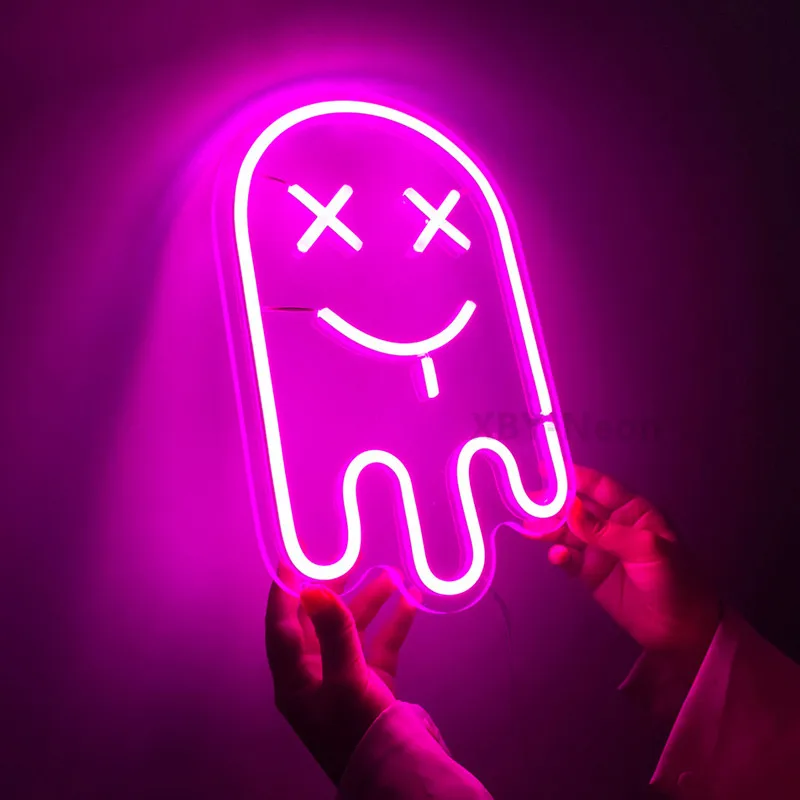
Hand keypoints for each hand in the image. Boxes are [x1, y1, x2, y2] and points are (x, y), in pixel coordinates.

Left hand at [265, 568, 416, 784]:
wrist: (396, 776)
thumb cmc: (357, 731)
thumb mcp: (344, 678)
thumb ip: (333, 630)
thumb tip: (314, 588)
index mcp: (294, 681)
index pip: (282, 627)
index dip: (285, 593)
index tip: (291, 561)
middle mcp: (315, 679)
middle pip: (318, 625)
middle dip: (333, 593)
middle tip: (347, 562)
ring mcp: (345, 682)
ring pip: (354, 632)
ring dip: (370, 604)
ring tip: (391, 575)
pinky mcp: (374, 689)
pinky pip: (381, 648)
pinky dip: (394, 625)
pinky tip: (411, 602)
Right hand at [528, 465, 720, 674]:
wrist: (683, 630)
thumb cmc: (675, 580)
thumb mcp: (646, 549)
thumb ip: (606, 531)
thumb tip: (570, 510)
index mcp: (632, 511)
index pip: (599, 487)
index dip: (575, 477)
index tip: (548, 469)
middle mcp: (612, 526)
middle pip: (577, 508)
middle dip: (553, 505)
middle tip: (528, 504)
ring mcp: (600, 550)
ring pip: (567, 533)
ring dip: (549, 530)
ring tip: (530, 530)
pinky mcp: (590, 574)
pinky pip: (568, 559)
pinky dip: (559, 556)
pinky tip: (556, 557)